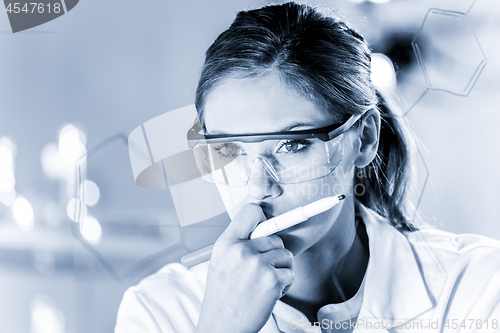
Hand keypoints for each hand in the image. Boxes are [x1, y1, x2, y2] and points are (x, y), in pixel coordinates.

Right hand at [196, 203, 293, 332]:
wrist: (222, 326)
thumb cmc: (223, 296)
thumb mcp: (221, 262)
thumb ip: (239, 244)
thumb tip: (263, 228)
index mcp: (225, 243)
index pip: (250, 211)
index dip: (262, 217)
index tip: (266, 225)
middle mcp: (240, 250)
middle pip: (275, 237)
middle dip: (274, 253)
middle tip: (261, 271)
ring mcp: (257, 264)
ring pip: (286, 255)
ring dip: (281, 270)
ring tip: (264, 284)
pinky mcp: (272, 279)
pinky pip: (290, 273)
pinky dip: (285, 285)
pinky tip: (269, 295)